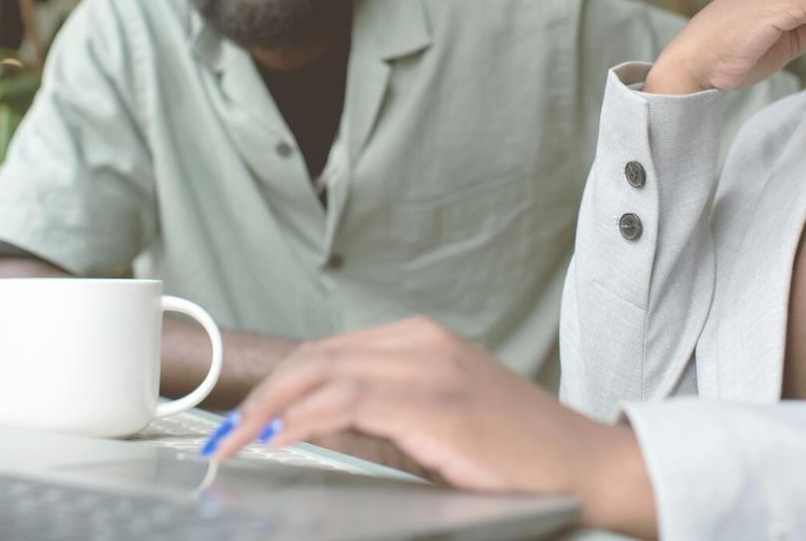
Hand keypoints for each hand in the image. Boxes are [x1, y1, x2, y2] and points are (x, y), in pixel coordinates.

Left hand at [207, 317, 655, 535]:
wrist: (584, 465)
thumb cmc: (517, 453)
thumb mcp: (441, 416)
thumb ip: (385, 409)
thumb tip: (316, 422)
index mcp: (422, 340)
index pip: (328, 351)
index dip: (278, 383)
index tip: (241, 418)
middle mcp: (422, 343)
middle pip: (316, 356)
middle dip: (261, 395)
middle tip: (221, 436)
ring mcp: (429, 369)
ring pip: (323, 372)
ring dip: (269, 409)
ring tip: (234, 443)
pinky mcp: (435, 404)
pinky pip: (349, 401)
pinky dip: (305, 419)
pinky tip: (280, 440)